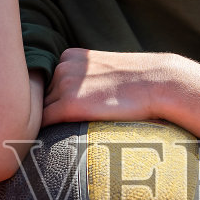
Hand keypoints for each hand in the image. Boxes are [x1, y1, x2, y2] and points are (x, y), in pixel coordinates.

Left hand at [41, 49, 180, 126]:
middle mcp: (63, 67)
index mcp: (71, 57)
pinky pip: (43, 122)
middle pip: (43, 96)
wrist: (159, 83)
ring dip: (46, 124)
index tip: (65, 115)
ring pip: (41, 110)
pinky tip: (48, 143)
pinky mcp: (70, 105)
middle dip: (49, 112)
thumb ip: (86, 79)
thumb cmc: (139, 82)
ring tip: (54, 137)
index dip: (54, 101)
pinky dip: (42, 132)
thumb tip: (78, 100)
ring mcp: (65, 85)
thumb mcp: (106, 69)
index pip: (49, 83)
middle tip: (51, 128)